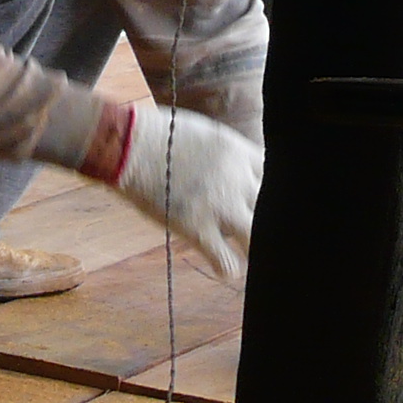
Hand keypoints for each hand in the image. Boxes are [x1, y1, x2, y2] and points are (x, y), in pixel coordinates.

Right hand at [87, 104, 259, 285]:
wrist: (128, 144)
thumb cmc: (159, 136)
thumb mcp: (204, 133)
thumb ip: (225, 155)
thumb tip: (231, 169)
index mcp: (238, 152)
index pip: (274, 178)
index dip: (267, 194)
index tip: (256, 203)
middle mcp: (236, 179)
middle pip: (270, 208)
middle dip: (264, 220)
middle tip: (256, 233)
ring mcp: (219, 205)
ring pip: (256, 239)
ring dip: (254, 250)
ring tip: (247, 258)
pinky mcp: (196, 227)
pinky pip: (226, 261)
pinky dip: (228, 269)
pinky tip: (224, 269)